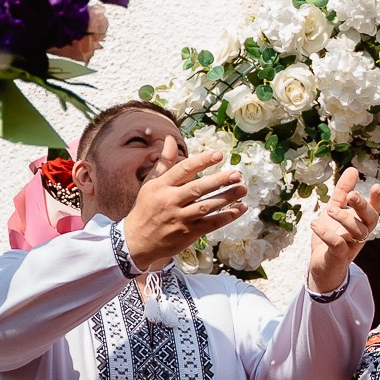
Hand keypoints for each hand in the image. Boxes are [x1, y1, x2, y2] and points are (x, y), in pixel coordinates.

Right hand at [120, 142, 246, 271]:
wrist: (136, 241)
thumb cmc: (146, 208)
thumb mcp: (150, 183)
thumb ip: (164, 161)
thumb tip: (170, 139)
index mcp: (161, 186)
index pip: (183, 169)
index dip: (201, 161)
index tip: (218, 154)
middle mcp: (170, 201)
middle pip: (197, 188)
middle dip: (219, 180)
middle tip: (236, 174)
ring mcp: (180, 218)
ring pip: (207, 206)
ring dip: (227, 198)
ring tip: (243, 188)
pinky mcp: (188, 233)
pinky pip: (211, 223)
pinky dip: (227, 216)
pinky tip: (240, 208)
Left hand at [308, 168, 379, 292]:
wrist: (322, 266)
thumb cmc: (331, 237)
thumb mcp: (335, 210)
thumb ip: (343, 192)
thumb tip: (353, 169)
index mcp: (361, 222)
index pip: (375, 210)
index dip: (377, 200)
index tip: (375, 186)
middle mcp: (361, 234)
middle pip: (370, 220)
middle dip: (362, 206)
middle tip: (350, 195)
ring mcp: (352, 246)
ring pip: (358, 232)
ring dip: (344, 219)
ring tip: (329, 210)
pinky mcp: (339, 257)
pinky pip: (338, 245)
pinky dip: (327, 233)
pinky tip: (314, 224)